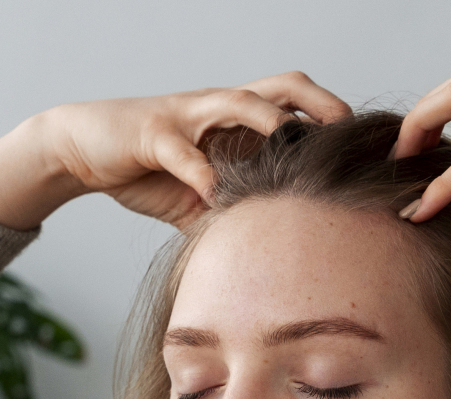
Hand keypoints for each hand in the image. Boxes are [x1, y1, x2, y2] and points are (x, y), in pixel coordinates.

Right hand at [0, 73, 350, 231]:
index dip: (331, 121)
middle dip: (319, 102)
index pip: (296, 106)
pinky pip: (183, 151)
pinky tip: (214, 195)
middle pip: (282, 86)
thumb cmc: (146, 169)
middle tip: (350, 130)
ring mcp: (187, 117)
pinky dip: (201, 171)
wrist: (83, 147)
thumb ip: (231, 215)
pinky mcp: (153, 133)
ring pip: (239, 102)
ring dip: (269, 121)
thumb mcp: (196, 197)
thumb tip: (268, 260)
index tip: (367, 149)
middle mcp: (219, 109)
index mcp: (236, 121)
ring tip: (295, 144)